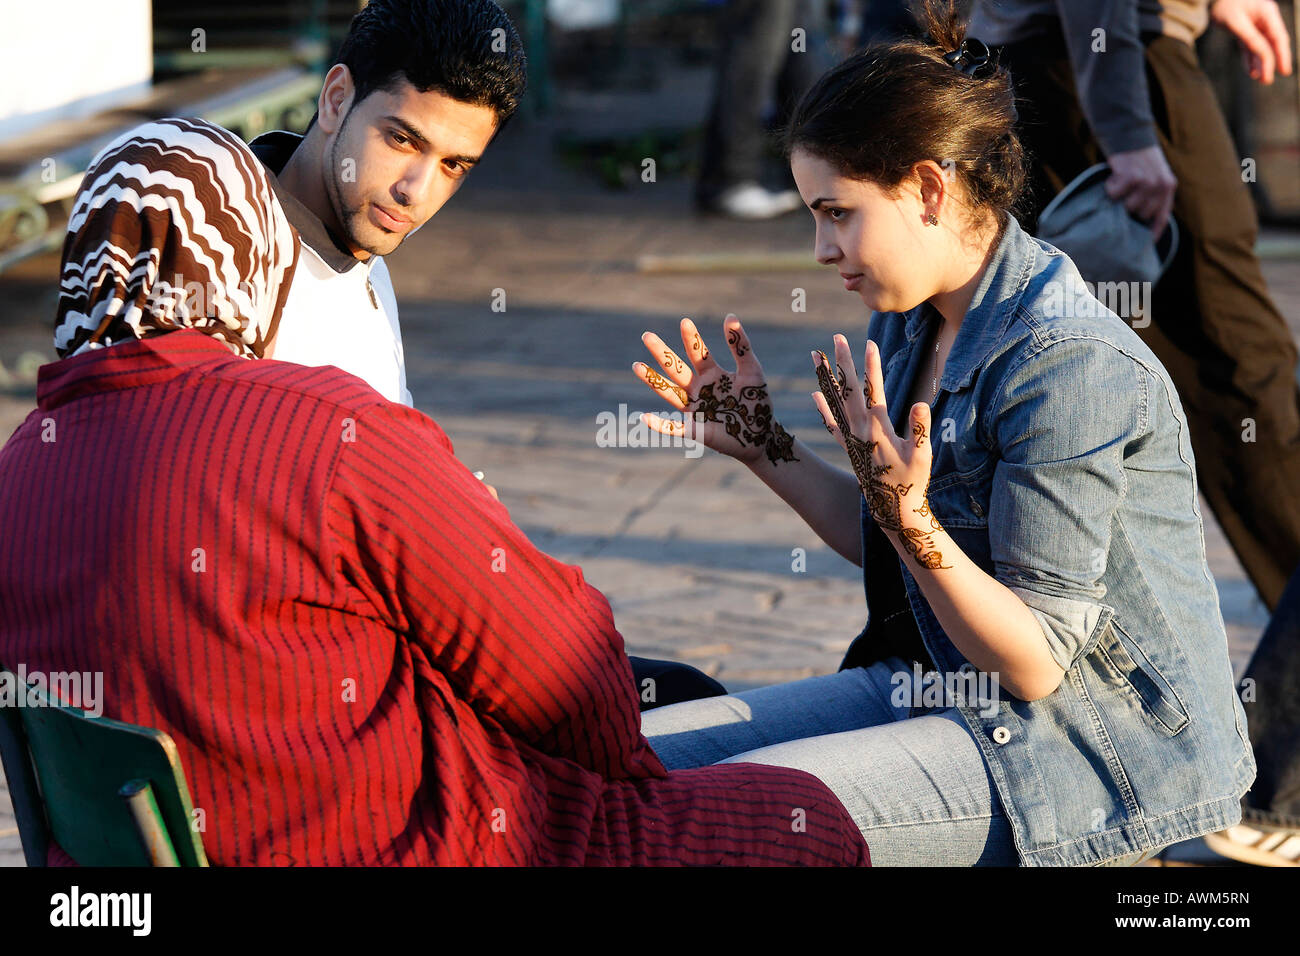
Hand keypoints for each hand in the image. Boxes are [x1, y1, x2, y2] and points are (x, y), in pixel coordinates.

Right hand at [633, 314, 797, 466]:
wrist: (762, 435)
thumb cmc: (757, 402)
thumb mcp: (752, 371)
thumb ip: (741, 347)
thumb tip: (730, 316)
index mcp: (711, 374)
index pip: (698, 353)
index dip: (692, 339)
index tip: (685, 322)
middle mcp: (698, 388)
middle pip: (676, 368)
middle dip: (662, 353)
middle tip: (647, 336)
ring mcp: (694, 409)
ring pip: (669, 393)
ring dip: (653, 381)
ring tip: (637, 366)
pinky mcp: (695, 430)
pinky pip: (673, 428)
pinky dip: (659, 425)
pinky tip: (645, 418)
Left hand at [811, 334, 949, 569]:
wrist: (893, 509)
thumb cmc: (912, 482)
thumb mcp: (922, 456)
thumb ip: (920, 429)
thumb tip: (919, 404)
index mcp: (878, 429)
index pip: (874, 391)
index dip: (872, 366)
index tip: (869, 343)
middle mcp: (860, 430)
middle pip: (849, 390)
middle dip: (843, 362)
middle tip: (836, 337)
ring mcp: (852, 438)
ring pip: (835, 402)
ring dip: (826, 378)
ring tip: (816, 356)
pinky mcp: (849, 447)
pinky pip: (832, 424)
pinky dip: (823, 409)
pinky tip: (815, 394)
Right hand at [1104, 145, 1176, 240]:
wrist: (1128, 135)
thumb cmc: (1137, 160)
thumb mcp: (1153, 175)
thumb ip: (1152, 195)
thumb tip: (1141, 221)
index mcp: (1168, 186)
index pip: (1162, 216)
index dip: (1154, 232)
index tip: (1146, 243)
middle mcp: (1160, 184)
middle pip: (1142, 214)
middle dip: (1131, 208)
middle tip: (1126, 194)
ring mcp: (1146, 181)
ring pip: (1128, 206)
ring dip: (1120, 197)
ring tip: (1122, 182)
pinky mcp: (1131, 177)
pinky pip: (1115, 195)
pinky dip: (1110, 187)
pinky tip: (1115, 176)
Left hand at [1211, 0, 1292, 83]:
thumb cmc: (1226, 5)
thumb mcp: (1236, 23)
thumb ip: (1250, 39)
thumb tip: (1264, 55)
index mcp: (1268, 13)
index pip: (1278, 38)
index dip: (1282, 55)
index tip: (1284, 72)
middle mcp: (1265, 19)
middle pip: (1272, 43)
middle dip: (1271, 62)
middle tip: (1267, 81)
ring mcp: (1256, 24)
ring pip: (1261, 47)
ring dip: (1260, 63)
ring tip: (1260, 79)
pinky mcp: (1246, 30)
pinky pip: (1250, 47)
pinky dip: (1251, 58)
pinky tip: (1252, 72)